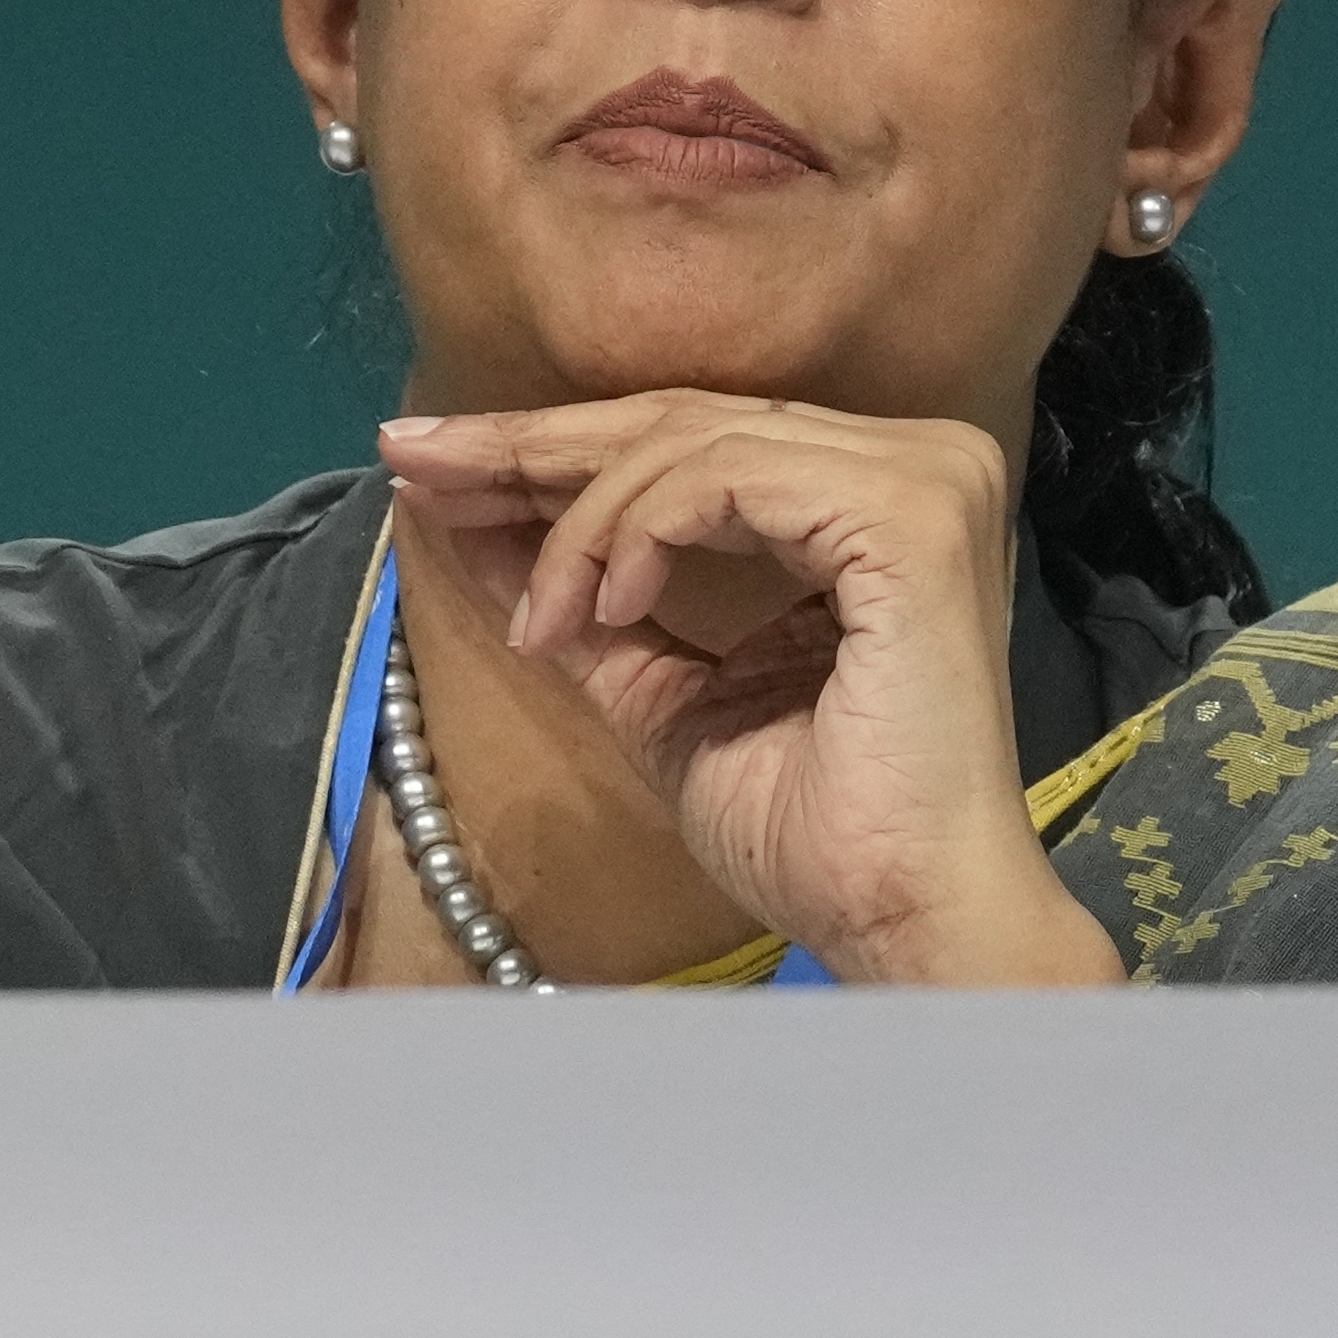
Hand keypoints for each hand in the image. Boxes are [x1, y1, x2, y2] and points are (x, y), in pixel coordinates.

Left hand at [375, 396, 1120, 986]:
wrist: (900, 916)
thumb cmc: (814, 836)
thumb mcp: (668, 698)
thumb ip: (592, 610)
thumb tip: (477, 531)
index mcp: (866, 506)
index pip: (691, 446)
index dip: (553, 456)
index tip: (432, 472)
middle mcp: (911, 467)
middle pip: (683, 421)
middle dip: (530, 447)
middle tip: (414, 459)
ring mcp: (923, 480)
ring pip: (691, 442)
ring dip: (580, 524)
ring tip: (538, 617)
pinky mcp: (908, 514)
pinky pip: (725, 478)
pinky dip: (639, 533)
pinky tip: (602, 605)